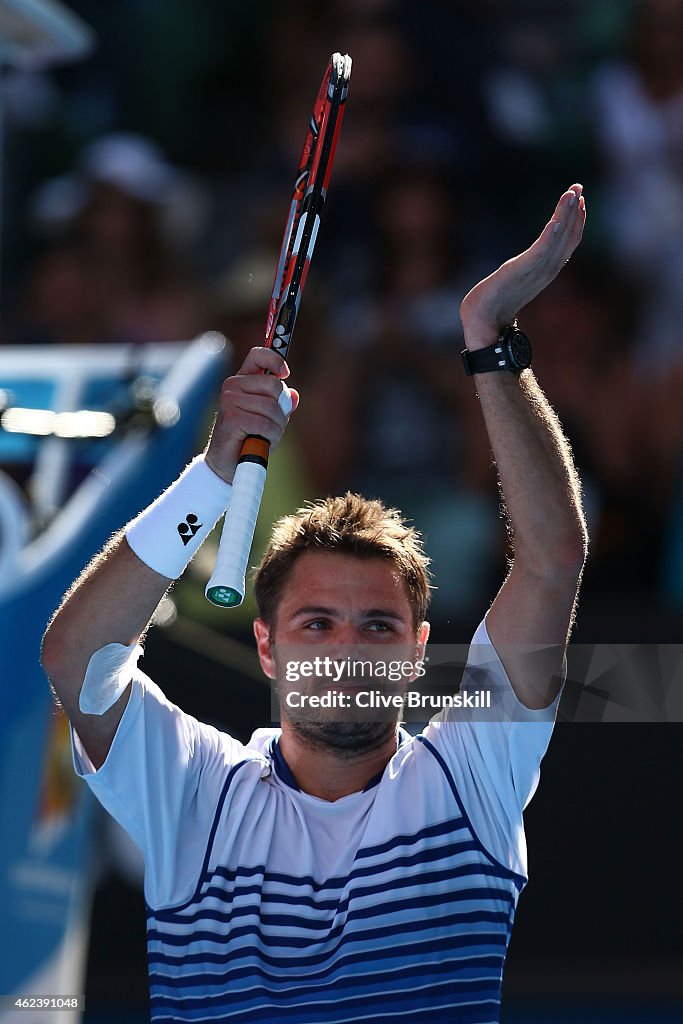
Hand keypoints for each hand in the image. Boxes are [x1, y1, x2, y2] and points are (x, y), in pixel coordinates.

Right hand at [204, 347, 298, 482]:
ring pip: (272, 407)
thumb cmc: (248, 438)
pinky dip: (271, 436)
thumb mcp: (269, 418)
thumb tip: (294, 395)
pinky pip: (265, 423)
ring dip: (277, 427)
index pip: (258, 356)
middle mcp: (232, 385)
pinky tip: (262, 442)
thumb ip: (280, 404)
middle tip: (273, 425)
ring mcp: (230, 400)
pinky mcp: (231, 417)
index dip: (275, 360)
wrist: (227, 464)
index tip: (285, 373)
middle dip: (281, 409)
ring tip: (265, 436)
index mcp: (242, 381)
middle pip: (274, 385)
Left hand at [460, 183, 585, 349]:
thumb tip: (528, 259)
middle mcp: (546, 270)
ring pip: (558, 239)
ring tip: (573, 194)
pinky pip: (540, 251)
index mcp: (547, 270)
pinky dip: (551, 236)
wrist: (482, 321)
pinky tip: (556, 221)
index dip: (577, 220)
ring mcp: (536, 272)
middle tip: (578, 187)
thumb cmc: (496, 301)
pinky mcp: (521, 271)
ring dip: (566, 215)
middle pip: (568, 237)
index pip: (568, 241)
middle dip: (575, 211)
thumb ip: (527, 267)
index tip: (580, 198)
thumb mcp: (517, 277)